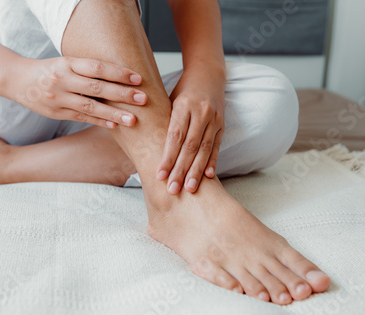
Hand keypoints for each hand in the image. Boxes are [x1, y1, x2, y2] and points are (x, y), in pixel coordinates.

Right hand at [10, 56, 146, 127]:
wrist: (19, 80)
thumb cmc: (51, 70)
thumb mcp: (67, 62)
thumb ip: (89, 69)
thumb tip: (122, 76)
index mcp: (67, 63)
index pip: (97, 67)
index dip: (118, 73)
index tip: (138, 78)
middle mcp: (63, 80)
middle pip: (97, 87)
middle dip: (122, 94)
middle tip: (142, 99)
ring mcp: (59, 98)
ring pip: (90, 107)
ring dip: (113, 113)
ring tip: (132, 119)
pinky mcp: (56, 113)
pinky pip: (81, 118)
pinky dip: (99, 121)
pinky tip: (114, 125)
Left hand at [156, 66, 225, 193]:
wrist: (207, 74)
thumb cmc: (181, 91)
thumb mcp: (168, 100)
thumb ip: (160, 121)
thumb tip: (143, 147)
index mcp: (184, 105)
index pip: (174, 136)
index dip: (167, 157)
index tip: (159, 175)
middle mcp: (201, 112)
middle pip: (190, 146)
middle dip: (181, 170)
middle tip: (173, 189)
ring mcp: (214, 119)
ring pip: (204, 149)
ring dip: (196, 171)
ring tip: (190, 189)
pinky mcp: (222, 125)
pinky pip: (216, 146)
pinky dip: (212, 162)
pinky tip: (208, 176)